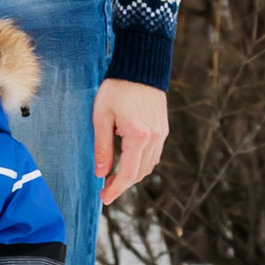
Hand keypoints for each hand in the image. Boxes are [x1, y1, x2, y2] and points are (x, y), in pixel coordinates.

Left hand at [92, 74, 168, 206]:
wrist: (140, 66)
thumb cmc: (116, 88)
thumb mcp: (101, 117)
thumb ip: (102, 147)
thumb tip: (100, 173)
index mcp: (138, 136)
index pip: (127, 173)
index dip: (115, 189)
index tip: (104, 198)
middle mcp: (154, 138)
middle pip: (139, 173)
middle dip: (122, 184)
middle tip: (105, 188)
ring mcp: (161, 134)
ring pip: (149, 166)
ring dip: (132, 174)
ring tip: (114, 175)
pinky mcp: (163, 128)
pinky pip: (154, 154)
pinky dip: (141, 162)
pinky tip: (128, 159)